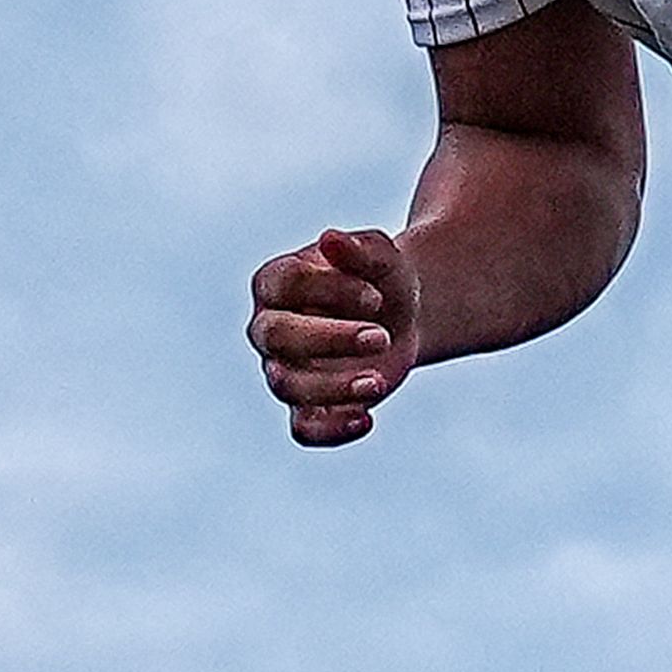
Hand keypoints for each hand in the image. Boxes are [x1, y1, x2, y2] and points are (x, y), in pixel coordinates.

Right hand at [248, 225, 419, 446]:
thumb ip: (358, 249)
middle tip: (382, 337)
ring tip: (379, 381)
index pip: (285, 286)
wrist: (402, 317)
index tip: (377, 297)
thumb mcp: (381, 256)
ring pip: (286, 386)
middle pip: (277, 337)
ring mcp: (284, 370)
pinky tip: (367, 420)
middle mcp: (269, 327)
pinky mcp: (307, 406)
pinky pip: (303, 429)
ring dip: (333, 387)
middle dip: (328, 339)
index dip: (329, 292)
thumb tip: (330, 240)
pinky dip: (331, 431)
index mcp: (276, 281)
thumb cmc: (382, 278)